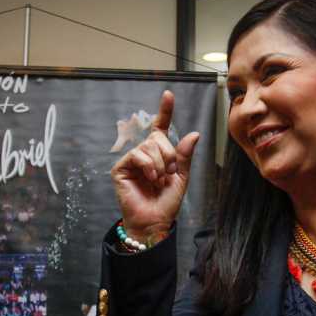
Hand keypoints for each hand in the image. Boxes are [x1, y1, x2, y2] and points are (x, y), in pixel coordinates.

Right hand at [111, 90, 199, 242]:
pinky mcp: (121, 168)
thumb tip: (194, 133)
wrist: (154, 221)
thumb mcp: (181, 177)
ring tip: (159, 180)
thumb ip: (184, 155)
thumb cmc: (166, 202)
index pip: (160, 128)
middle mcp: (144, 154)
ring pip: (149, 146)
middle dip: (169, 155)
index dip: (164, 111)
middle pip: (158, 138)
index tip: (168, 94)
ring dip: (160, 164)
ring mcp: (131, 160)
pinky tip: (150, 179)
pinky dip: (149, 166)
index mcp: (159, 155)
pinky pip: (138, 155)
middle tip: (169, 174)